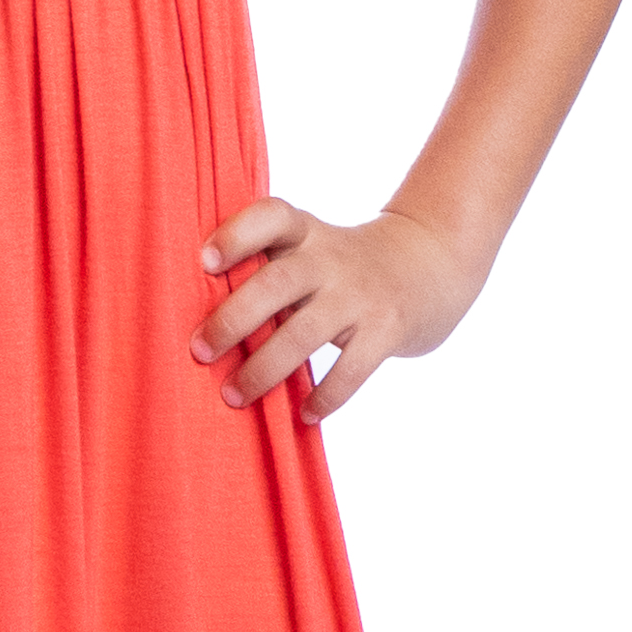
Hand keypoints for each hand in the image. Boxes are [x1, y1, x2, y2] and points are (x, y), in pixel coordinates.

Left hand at [191, 195, 478, 423]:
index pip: (270, 218)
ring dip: (263, 369)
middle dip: (232, 320)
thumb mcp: (312, 248)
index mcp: (305, 233)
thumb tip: (207, 328)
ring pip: (304, 334)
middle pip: (275, 284)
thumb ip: (269, 272)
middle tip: (200, 351)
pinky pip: (352, 369)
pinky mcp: (388, 329)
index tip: (205, 261)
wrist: (431, 262)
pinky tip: (304, 414)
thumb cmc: (344, 268)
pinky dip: (326, 395)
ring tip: (233, 396)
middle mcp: (331, 259)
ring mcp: (361, 295)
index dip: (236, 236)